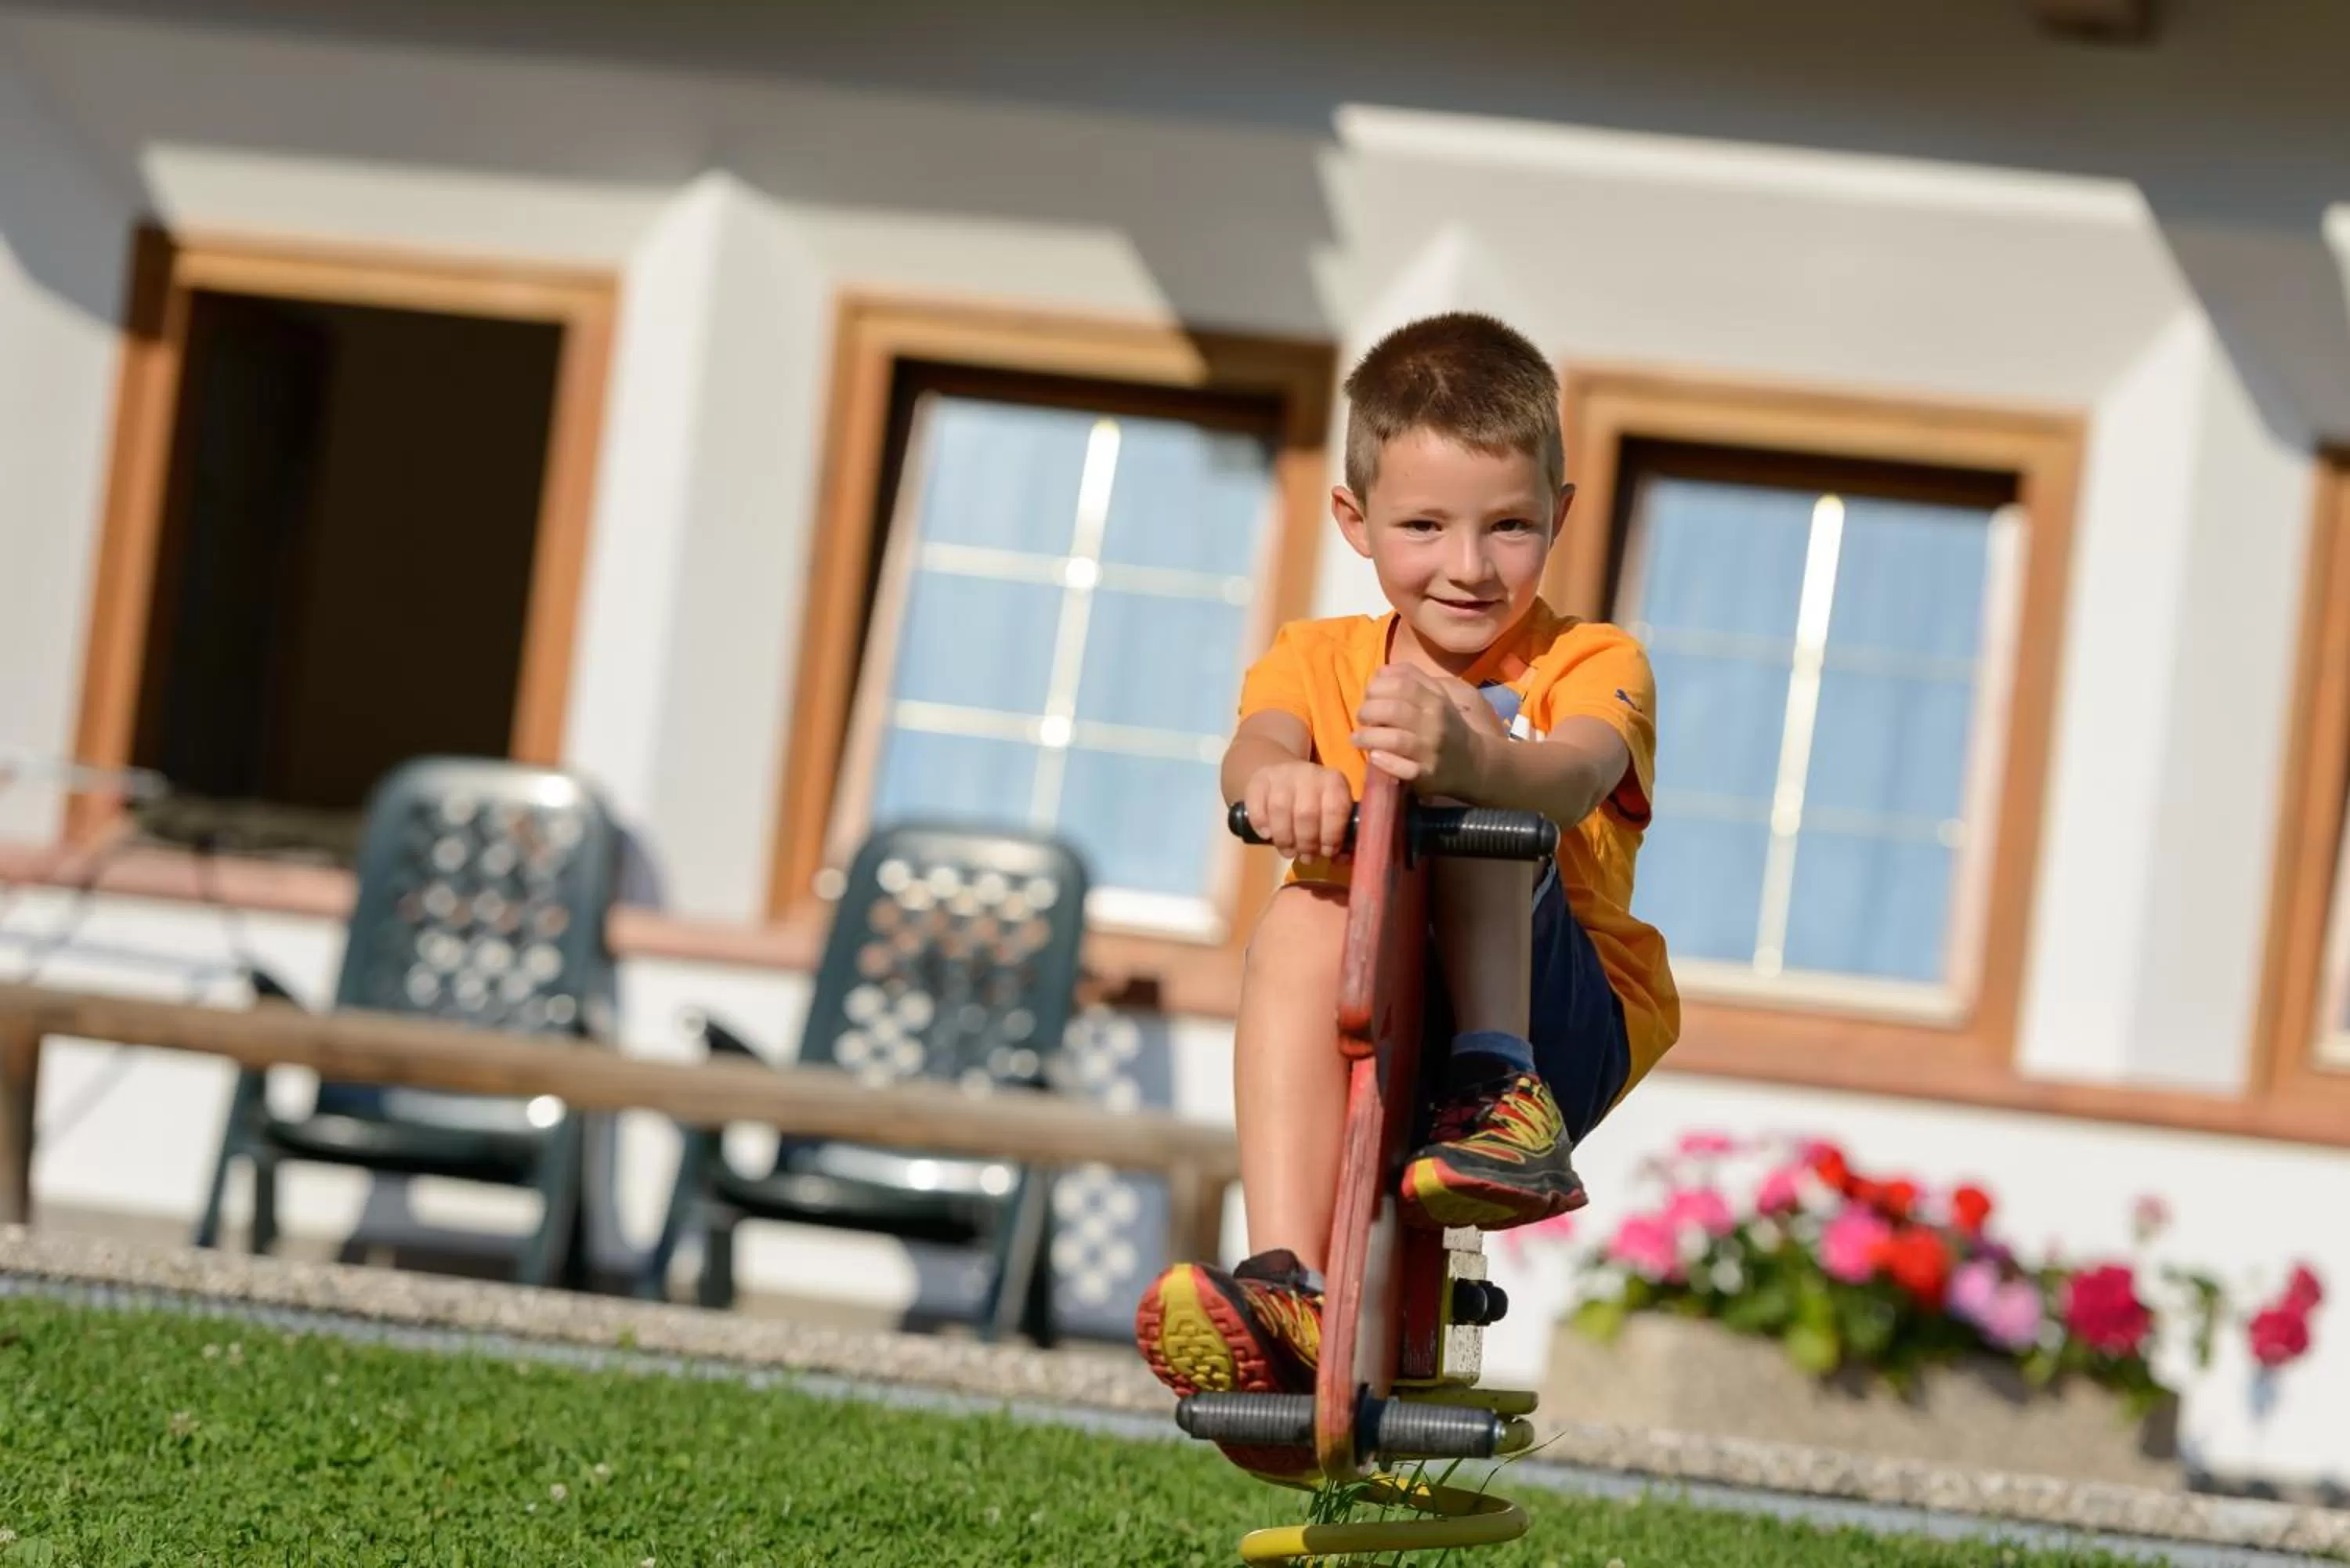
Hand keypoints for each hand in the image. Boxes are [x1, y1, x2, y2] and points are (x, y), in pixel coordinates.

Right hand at [1241, 761, 1353, 861]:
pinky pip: (1257, 805)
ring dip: (1284, 839)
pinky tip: (1267, 835)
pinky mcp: (1258, 780)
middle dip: (1306, 843)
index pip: (1335, 809)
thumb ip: (1339, 834)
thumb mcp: (1332, 811)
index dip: (1331, 836)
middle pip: (1306, 813)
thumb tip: (1340, 859)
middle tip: (1306, 857)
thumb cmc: (1315, 801)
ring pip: (1280, 810)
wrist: (1285, 775)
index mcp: (1333, 781)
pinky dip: (1261, 825)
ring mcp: (1281, 775)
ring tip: (1288, 852)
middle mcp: (1308, 774)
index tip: (1327, 853)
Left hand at [1351, 665, 1497, 795]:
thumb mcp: (1436, 695)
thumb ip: (1410, 678)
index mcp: (1435, 701)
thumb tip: (1381, 672)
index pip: (1401, 684)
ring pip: (1395, 739)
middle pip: (1394, 710)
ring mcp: (1431, 751)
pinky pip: (1403, 769)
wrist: (1473, 762)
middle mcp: (1434, 724)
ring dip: (1368, 737)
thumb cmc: (1445, 725)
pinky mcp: (1427, 775)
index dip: (1377, 688)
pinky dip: (1385, 762)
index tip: (1369, 696)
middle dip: (1368, 712)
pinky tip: (1374, 757)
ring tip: (1357, 738)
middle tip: (1362, 718)